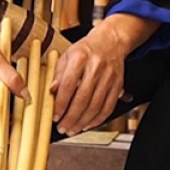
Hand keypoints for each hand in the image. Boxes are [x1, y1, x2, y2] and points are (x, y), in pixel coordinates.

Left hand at [49, 20, 129, 135]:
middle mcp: (96, 67)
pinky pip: (108, 106)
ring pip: (96, 105)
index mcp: (81, 57)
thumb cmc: (86, 49)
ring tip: (73, 129)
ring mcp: (109, 76)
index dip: (61, 104)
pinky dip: (98, 119)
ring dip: (83, 122)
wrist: (111, 41)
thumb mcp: (67, 56)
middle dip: (71, 118)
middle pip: (83, 98)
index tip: (55, 116)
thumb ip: (58, 74)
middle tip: (63, 127)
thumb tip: (51, 92)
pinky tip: (88, 124)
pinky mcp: (118, 84)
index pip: (68, 85)